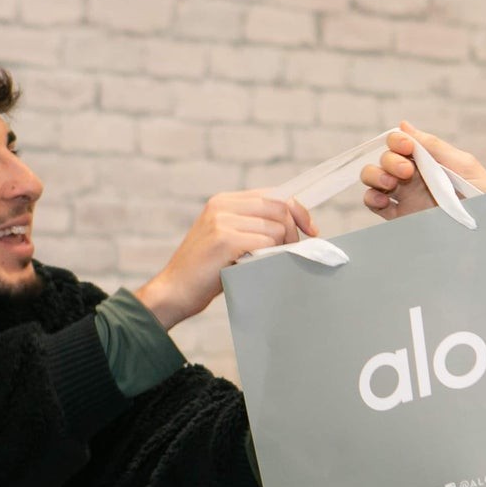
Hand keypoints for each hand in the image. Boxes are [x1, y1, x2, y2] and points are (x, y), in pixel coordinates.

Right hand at [138, 191, 315, 328]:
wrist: (174, 291)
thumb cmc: (207, 271)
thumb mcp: (229, 239)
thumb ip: (254, 226)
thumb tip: (296, 225)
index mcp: (224, 201)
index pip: (274, 195)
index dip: (297, 210)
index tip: (310, 229)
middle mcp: (223, 205)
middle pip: (280, 208)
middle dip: (294, 231)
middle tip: (293, 252)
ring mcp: (222, 220)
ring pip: (276, 228)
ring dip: (280, 248)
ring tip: (266, 263)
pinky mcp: (225, 239)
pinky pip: (266, 242)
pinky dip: (269, 256)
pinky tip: (255, 266)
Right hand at [359, 122, 485, 219]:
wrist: (485, 228)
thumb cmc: (483, 194)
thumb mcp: (463, 164)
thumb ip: (433, 146)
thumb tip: (404, 125)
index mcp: (427, 160)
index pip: (400, 143)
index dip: (397, 141)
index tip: (406, 147)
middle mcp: (412, 176)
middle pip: (384, 159)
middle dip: (389, 160)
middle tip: (406, 172)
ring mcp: (404, 196)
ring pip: (373, 178)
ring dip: (374, 175)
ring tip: (389, 184)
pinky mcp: (399, 216)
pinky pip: (374, 204)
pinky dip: (371, 198)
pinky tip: (383, 199)